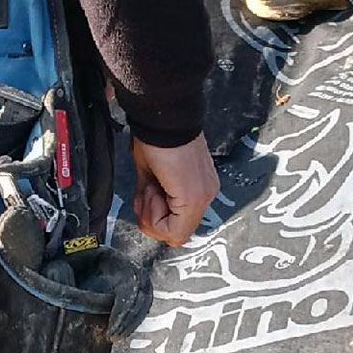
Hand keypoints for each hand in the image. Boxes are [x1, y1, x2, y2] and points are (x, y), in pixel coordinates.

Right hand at [131, 133, 218, 248]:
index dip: (154, 216)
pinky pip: (171, 230)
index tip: (148, 192)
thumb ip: (155, 200)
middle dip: (151, 218)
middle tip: (148, 190)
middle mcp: (206, 196)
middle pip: (174, 234)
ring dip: (150, 214)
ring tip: (151, 185)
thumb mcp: (151, 176)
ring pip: (171, 235)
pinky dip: (153, 215)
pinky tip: (153, 190)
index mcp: (199, 189)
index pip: (177, 225)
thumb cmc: (156, 138)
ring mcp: (202, 198)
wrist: (161, 117)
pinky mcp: (193, 198)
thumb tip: (147, 218)